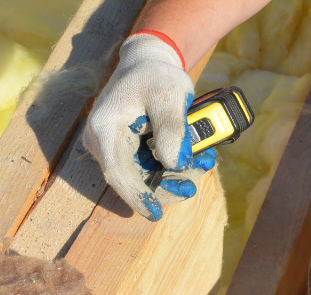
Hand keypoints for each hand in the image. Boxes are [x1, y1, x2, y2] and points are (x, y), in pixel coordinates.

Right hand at [83, 32, 215, 220]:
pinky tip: (199, 158)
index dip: (137, 195)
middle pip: (136, 180)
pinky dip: (177, 167)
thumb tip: (174, 164)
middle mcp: (104, 143)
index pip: (117, 172)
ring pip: (148, 178)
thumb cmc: (156, 76)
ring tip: (206, 159)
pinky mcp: (130, 153)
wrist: (148, 65)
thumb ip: (172, 128)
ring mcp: (116, 150)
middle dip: (171, 184)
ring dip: (180, 176)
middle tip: (201, 172)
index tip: (155, 213)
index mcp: (105, 128)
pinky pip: (153, 169)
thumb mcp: (170, 95)